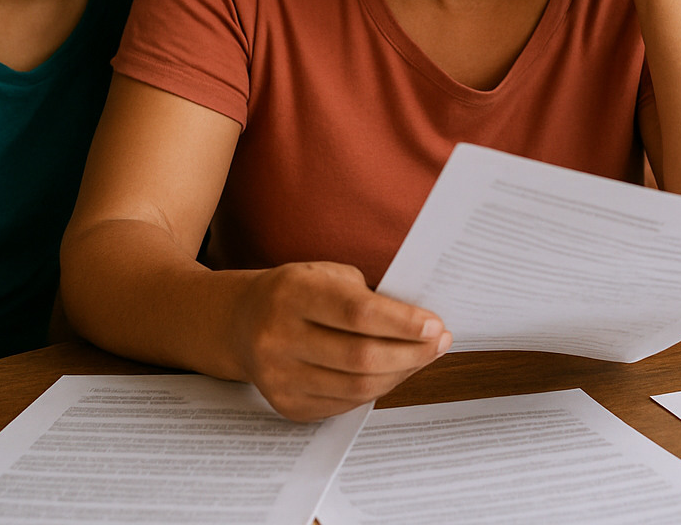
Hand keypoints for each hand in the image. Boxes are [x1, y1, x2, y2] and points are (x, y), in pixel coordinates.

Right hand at [231, 261, 450, 420]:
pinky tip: (392, 372)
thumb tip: (422, 324)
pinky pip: (345, 405)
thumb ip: (367, 296)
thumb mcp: (324, 274)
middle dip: (412, 352)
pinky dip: (377, 389)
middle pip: (361, 357)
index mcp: (291, 294)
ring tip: (423, 356)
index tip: (436, 325)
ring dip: (401, 373)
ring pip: (357, 388)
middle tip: (440, 342)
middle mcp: (278, 337)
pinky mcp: (286, 405)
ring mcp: (279, 377)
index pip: (357, 313)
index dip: (402, 323)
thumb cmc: (296, 293)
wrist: (240, 324)